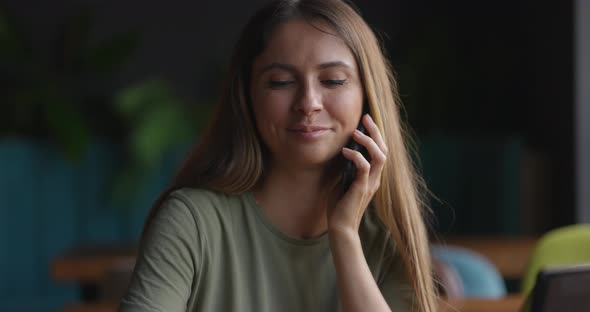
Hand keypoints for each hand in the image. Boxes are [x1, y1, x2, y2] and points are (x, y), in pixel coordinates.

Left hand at [327, 114, 387, 235]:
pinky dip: (356, 156)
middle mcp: (375, 179)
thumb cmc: (340, 206)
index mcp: (372, 177)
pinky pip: (364, 168)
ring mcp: (370, 184)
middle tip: (366, 117)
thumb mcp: (343, 181)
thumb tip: (343, 151)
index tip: (366, 120)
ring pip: (379, 157)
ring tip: (356, 132)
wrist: (341, 228)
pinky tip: (345, 151)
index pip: (380, 151)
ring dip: (368, 142)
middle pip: (383, 150)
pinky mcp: (361, 188)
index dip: (376, 135)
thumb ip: (347, 168)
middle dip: (375, 132)